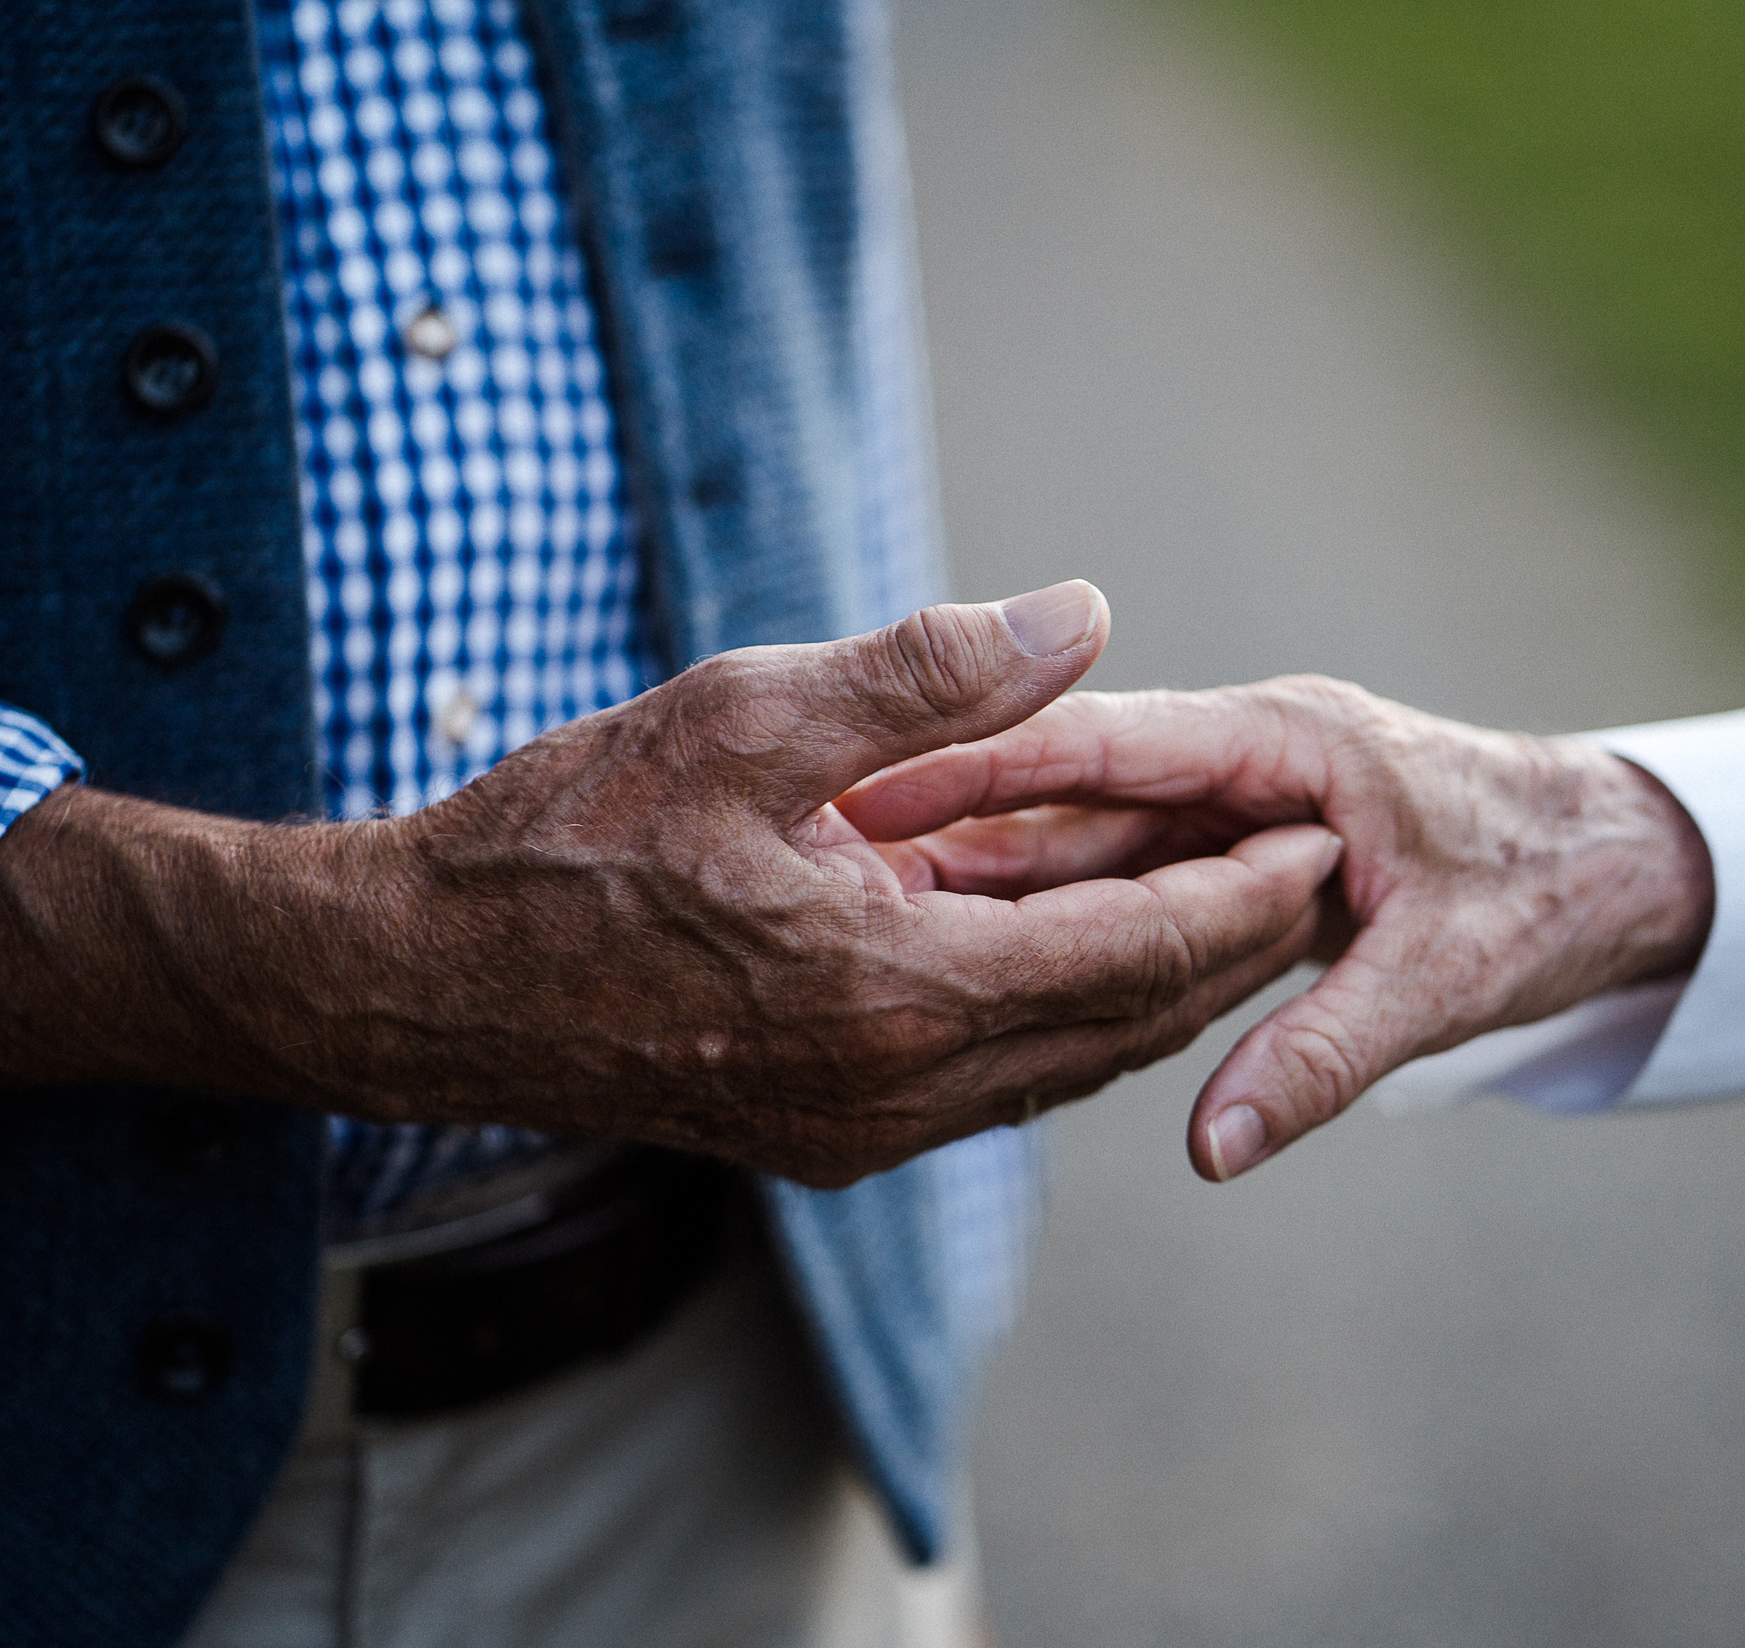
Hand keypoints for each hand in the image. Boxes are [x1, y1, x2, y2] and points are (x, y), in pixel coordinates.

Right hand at [0, 586, 1341, 1186]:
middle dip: (1230, 944)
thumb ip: (926, 674)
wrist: (417, 984)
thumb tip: (1084, 612)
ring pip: (1067, 1061)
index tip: (1327, 832)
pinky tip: (1085, 939)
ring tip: (1231, 895)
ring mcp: (862, 1129)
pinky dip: (1063, 1006)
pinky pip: (995, 1076)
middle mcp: (899, 1092)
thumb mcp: (744, 718)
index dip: (1243, 893)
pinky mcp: (825, 1131)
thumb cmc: (562, 839)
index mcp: (895, 993)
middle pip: (1126, 1025)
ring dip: (1153, 980)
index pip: (1135, 953)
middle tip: (1316, 864)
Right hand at [839, 676, 1711, 1180]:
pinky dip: (1049, 917)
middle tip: (830, 860)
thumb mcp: (1450, 974)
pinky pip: (1119, 889)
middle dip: (959, 831)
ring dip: (990, 879)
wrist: (1629, 860)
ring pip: (1085, 853)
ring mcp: (1236, 808)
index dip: (984, 775)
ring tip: (861, 905)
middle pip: (1075, 804)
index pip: (1101, 751)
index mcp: (1283, 744)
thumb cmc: (1554, 887)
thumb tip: (1217, 1147)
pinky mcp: (1234, 852)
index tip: (872, 802)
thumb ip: (1328, 1052)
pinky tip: (966, 949)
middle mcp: (1242, 767)